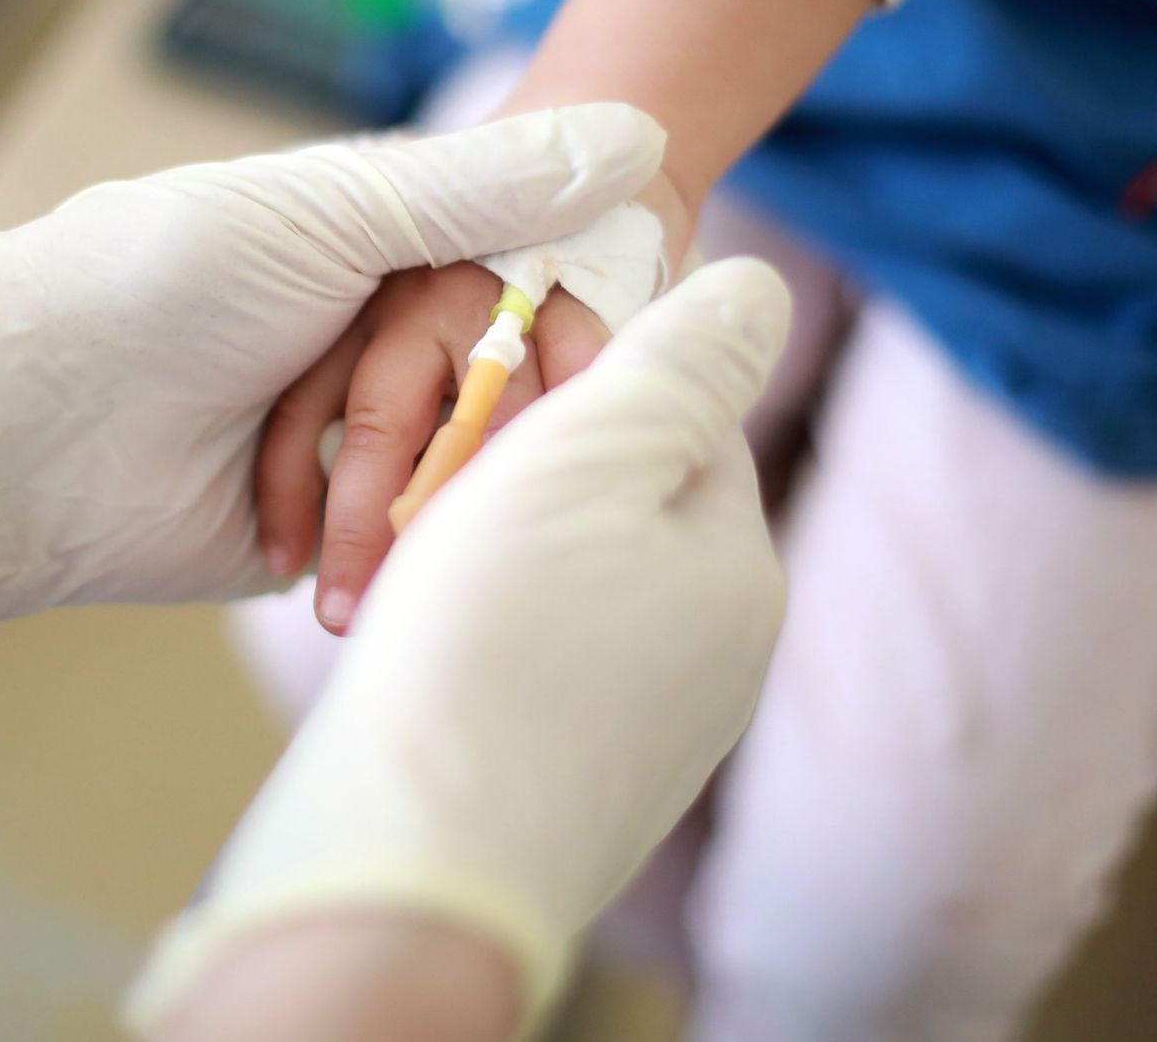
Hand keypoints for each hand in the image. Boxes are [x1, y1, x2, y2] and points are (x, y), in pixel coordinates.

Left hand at [0, 105, 664, 656]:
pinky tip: (426, 569)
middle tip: (538, 450)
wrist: (28, 429)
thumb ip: (485, 186)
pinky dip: (404, 556)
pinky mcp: (309, 537)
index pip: (528, 279)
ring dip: (446, 494)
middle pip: (500, 385)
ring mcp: (339, 442)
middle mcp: (368, 339)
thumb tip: (641, 136)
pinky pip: (396, 550)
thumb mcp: (334, 212)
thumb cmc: (164, 285)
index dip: (575, 319)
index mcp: (380, 249)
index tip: (613, 351)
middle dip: (508, 421)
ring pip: (453, 472)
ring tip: (457, 512)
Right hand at [127, 258, 793, 1034]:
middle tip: (426, 455)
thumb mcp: (595, 456)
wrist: (408, 868)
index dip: (589, 364)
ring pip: (567, 584)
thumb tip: (756, 289)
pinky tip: (410, 640)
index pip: (687, 417)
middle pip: (623, 501)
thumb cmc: (493, 646)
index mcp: (735, 568)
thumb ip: (681, 361)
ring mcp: (644, 734)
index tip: (495, 347)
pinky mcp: (567, 788)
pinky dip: (472, 632)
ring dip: (488, 546)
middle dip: (528, 460)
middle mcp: (713, 658)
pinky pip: (528, 666)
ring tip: (399, 548)